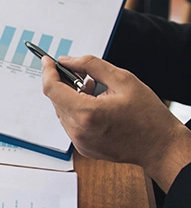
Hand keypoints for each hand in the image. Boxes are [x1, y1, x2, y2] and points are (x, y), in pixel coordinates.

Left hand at [41, 55, 190, 191]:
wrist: (160, 147)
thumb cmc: (147, 115)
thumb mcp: (122, 79)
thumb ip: (90, 65)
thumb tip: (66, 60)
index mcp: (87, 113)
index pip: (52, 88)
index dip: (48, 71)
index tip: (47, 60)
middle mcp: (78, 130)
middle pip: (55, 99)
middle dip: (62, 82)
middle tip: (78, 71)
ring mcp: (79, 141)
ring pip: (61, 110)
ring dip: (70, 96)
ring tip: (92, 88)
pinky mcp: (82, 147)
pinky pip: (69, 123)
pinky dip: (76, 110)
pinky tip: (94, 104)